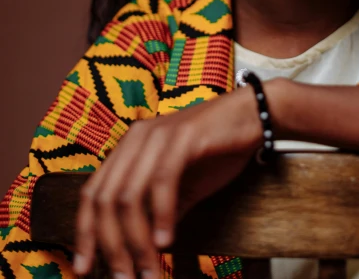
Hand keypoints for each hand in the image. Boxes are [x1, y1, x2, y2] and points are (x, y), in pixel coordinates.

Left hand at [73, 84, 263, 278]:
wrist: (255, 115)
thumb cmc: (219, 149)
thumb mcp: (184, 187)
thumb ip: (160, 212)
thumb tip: (143, 250)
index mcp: (130, 146)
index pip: (93, 192)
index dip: (85, 232)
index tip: (84, 268)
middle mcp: (137, 138)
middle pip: (105, 198)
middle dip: (110, 245)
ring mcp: (159, 135)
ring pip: (130, 195)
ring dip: (136, 240)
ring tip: (146, 271)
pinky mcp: (183, 137)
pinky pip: (162, 181)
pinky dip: (161, 215)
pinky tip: (167, 242)